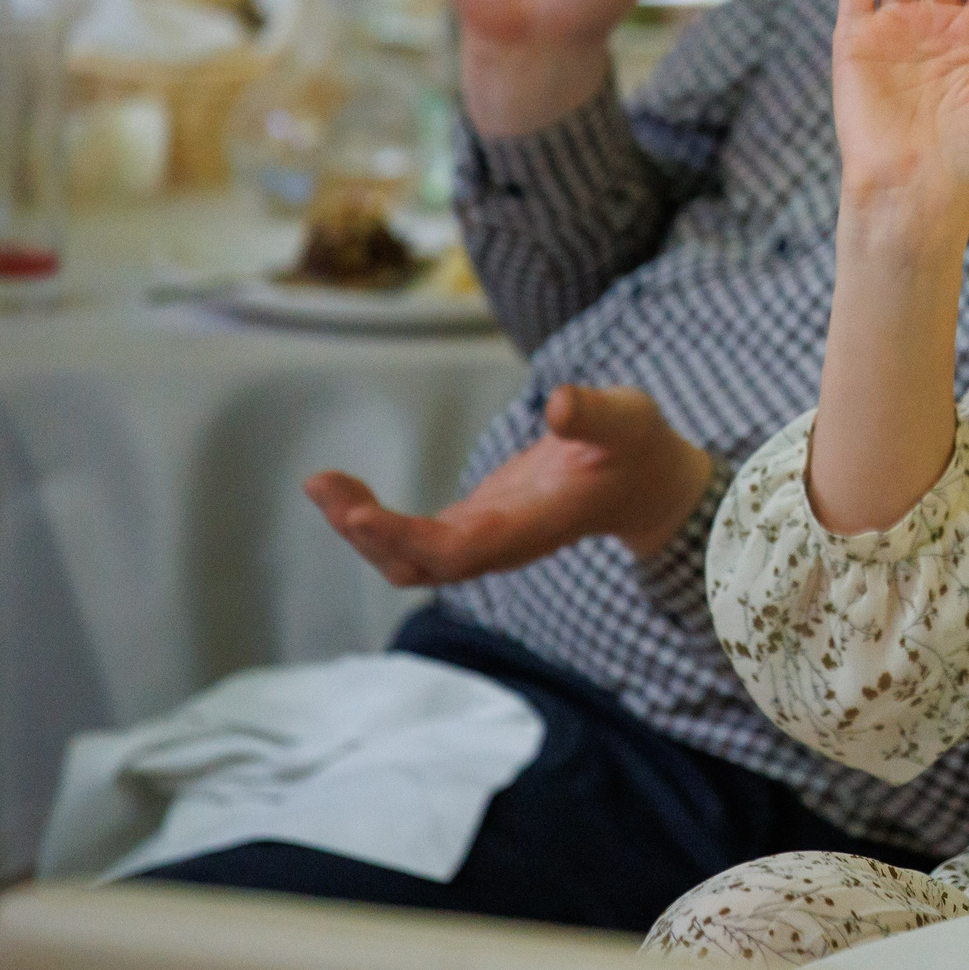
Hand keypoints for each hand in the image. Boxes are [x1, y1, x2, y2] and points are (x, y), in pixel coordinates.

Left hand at [304, 385, 713, 586]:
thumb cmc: (636, 448)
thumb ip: (594, 413)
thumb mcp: (627, 418)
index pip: (460, 550)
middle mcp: (503, 543)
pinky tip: (345, 490)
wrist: (645, 486)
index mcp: (533, 524)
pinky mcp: (475, 526)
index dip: (406, 539)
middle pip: (421, 565)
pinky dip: (373, 521)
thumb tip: (558, 404)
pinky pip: (412, 541)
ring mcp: (486, 539)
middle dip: (369, 535)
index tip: (358, 515)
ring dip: (363, 531)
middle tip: (324, 486)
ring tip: (323, 484)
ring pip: (410, 560)